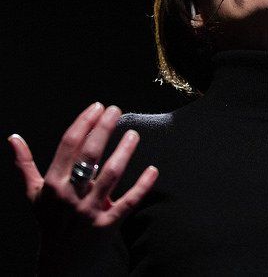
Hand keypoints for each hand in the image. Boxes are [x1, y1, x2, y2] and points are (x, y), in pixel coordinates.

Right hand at [8, 102, 158, 269]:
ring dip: (124, 152)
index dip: (84, 123)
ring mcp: (89, 210)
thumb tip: (13, 137)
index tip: (98, 106)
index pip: (68, 146)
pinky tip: (154, 170)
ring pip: (110, 175)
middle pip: (89, 155)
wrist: (59, 264)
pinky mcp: (107, 225)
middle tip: (117, 110)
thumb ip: (25, 165)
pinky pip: (128, 202)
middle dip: (103, 129)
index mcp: (52, 184)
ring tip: (134, 134)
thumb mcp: (34, 194)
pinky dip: (142, 186)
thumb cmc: (49, 223)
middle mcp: (69, 195)